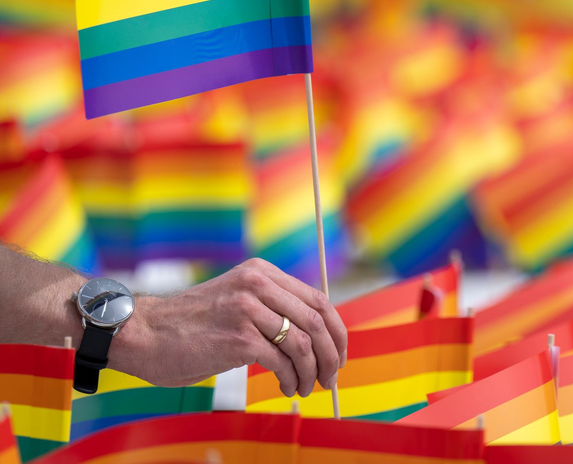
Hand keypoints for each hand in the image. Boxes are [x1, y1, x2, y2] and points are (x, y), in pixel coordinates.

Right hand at [111, 258, 346, 397]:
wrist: (145, 333)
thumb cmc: (192, 324)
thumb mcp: (236, 300)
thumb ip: (271, 307)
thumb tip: (314, 335)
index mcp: (261, 272)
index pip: (317, 299)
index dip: (336, 330)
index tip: (338, 353)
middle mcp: (257, 284)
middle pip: (317, 320)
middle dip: (331, 354)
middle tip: (330, 377)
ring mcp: (248, 309)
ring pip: (303, 344)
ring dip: (311, 372)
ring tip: (305, 388)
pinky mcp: (239, 337)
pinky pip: (283, 362)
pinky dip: (292, 380)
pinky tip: (287, 388)